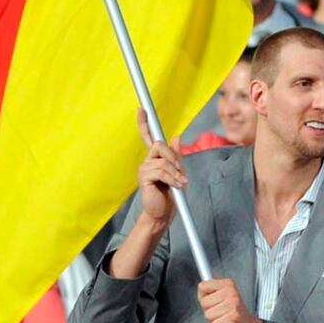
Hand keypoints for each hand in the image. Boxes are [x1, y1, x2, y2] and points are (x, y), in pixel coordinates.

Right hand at [136, 109, 185, 227]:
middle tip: (181, 174)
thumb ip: (176, 155)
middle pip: (159, 145)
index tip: (142, 109)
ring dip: (176, 174)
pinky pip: (161, 171)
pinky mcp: (143, 177)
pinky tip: (176, 186)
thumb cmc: (172, 194)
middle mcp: (146, 161)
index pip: (148, 137)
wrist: (164, 213)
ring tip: (180, 184)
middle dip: (173, 158)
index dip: (144, 123)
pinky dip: (172, 179)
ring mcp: (143, 169)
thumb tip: (176, 137)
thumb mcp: (179, 171)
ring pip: (163, 161)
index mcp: (154, 158)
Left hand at [197, 278, 266, 322]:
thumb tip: (201, 285)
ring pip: (208, 315)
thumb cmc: (235, 313)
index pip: (202, 286)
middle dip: (209, 311)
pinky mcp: (233, 318)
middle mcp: (231, 292)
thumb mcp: (225, 296)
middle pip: (204, 302)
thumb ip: (212, 290)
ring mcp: (232, 304)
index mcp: (228, 284)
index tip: (213, 301)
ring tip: (224, 319)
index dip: (204, 297)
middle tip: (221, 313)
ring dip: (214, 321)